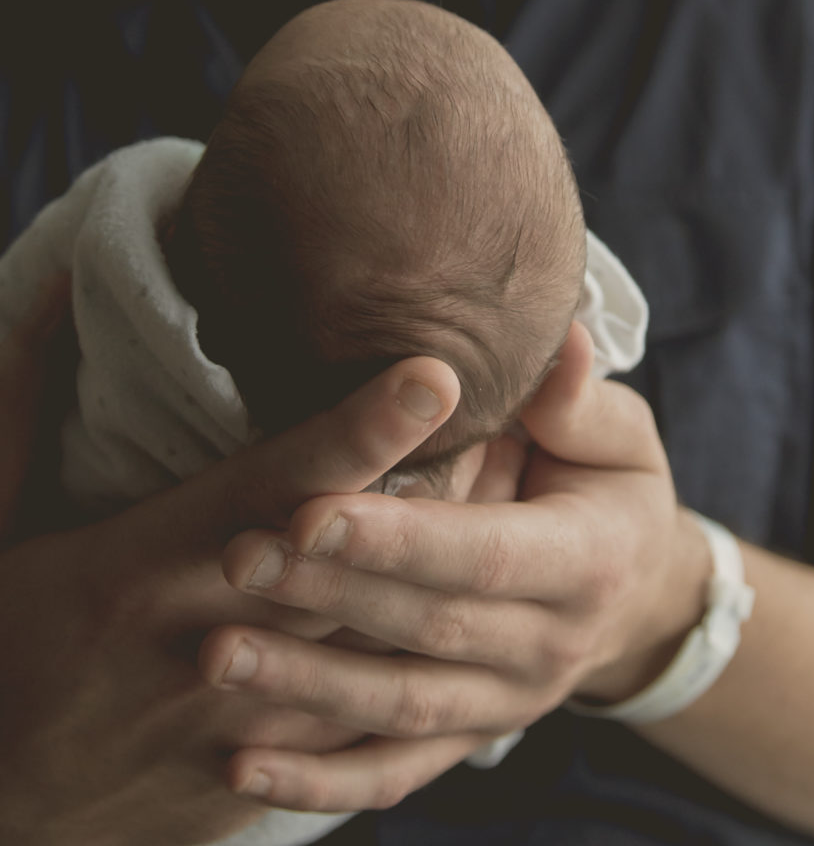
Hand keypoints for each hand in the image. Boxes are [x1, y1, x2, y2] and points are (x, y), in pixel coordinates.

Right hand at [0, 282, 459, 845]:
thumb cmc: (4, 637)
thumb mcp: (5, 527)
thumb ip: (28, 412)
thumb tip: (57, 291)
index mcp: (139, 567)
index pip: (272, 484)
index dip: (358, 430)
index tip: (435, 373)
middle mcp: (203, 639)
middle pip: (354, 558)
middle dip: (443, 491)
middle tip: (515, 419)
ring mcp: (237, 717)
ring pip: (377, 637)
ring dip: (449, 569)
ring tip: (516, 494)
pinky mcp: (253, 770)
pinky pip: (358, 721)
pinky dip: (416, 657)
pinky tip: (466, 609)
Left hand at [208, 322, 710, 811]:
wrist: (636, 595)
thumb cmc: (612, 494)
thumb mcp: (619, 439)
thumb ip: (578, 402)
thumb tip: (561, 340)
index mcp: (587, 564)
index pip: (484, 555)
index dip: (400, 540)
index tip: (309, 512)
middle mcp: (547, 648)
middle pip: (426, 629)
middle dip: (328, 595)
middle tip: (237, 560)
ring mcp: (506, 705)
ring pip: (399, 709)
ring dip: (306, 687)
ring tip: (218, 655)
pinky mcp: (469, 738)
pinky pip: (394, 771)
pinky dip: (321, 782)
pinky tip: (244, 768)